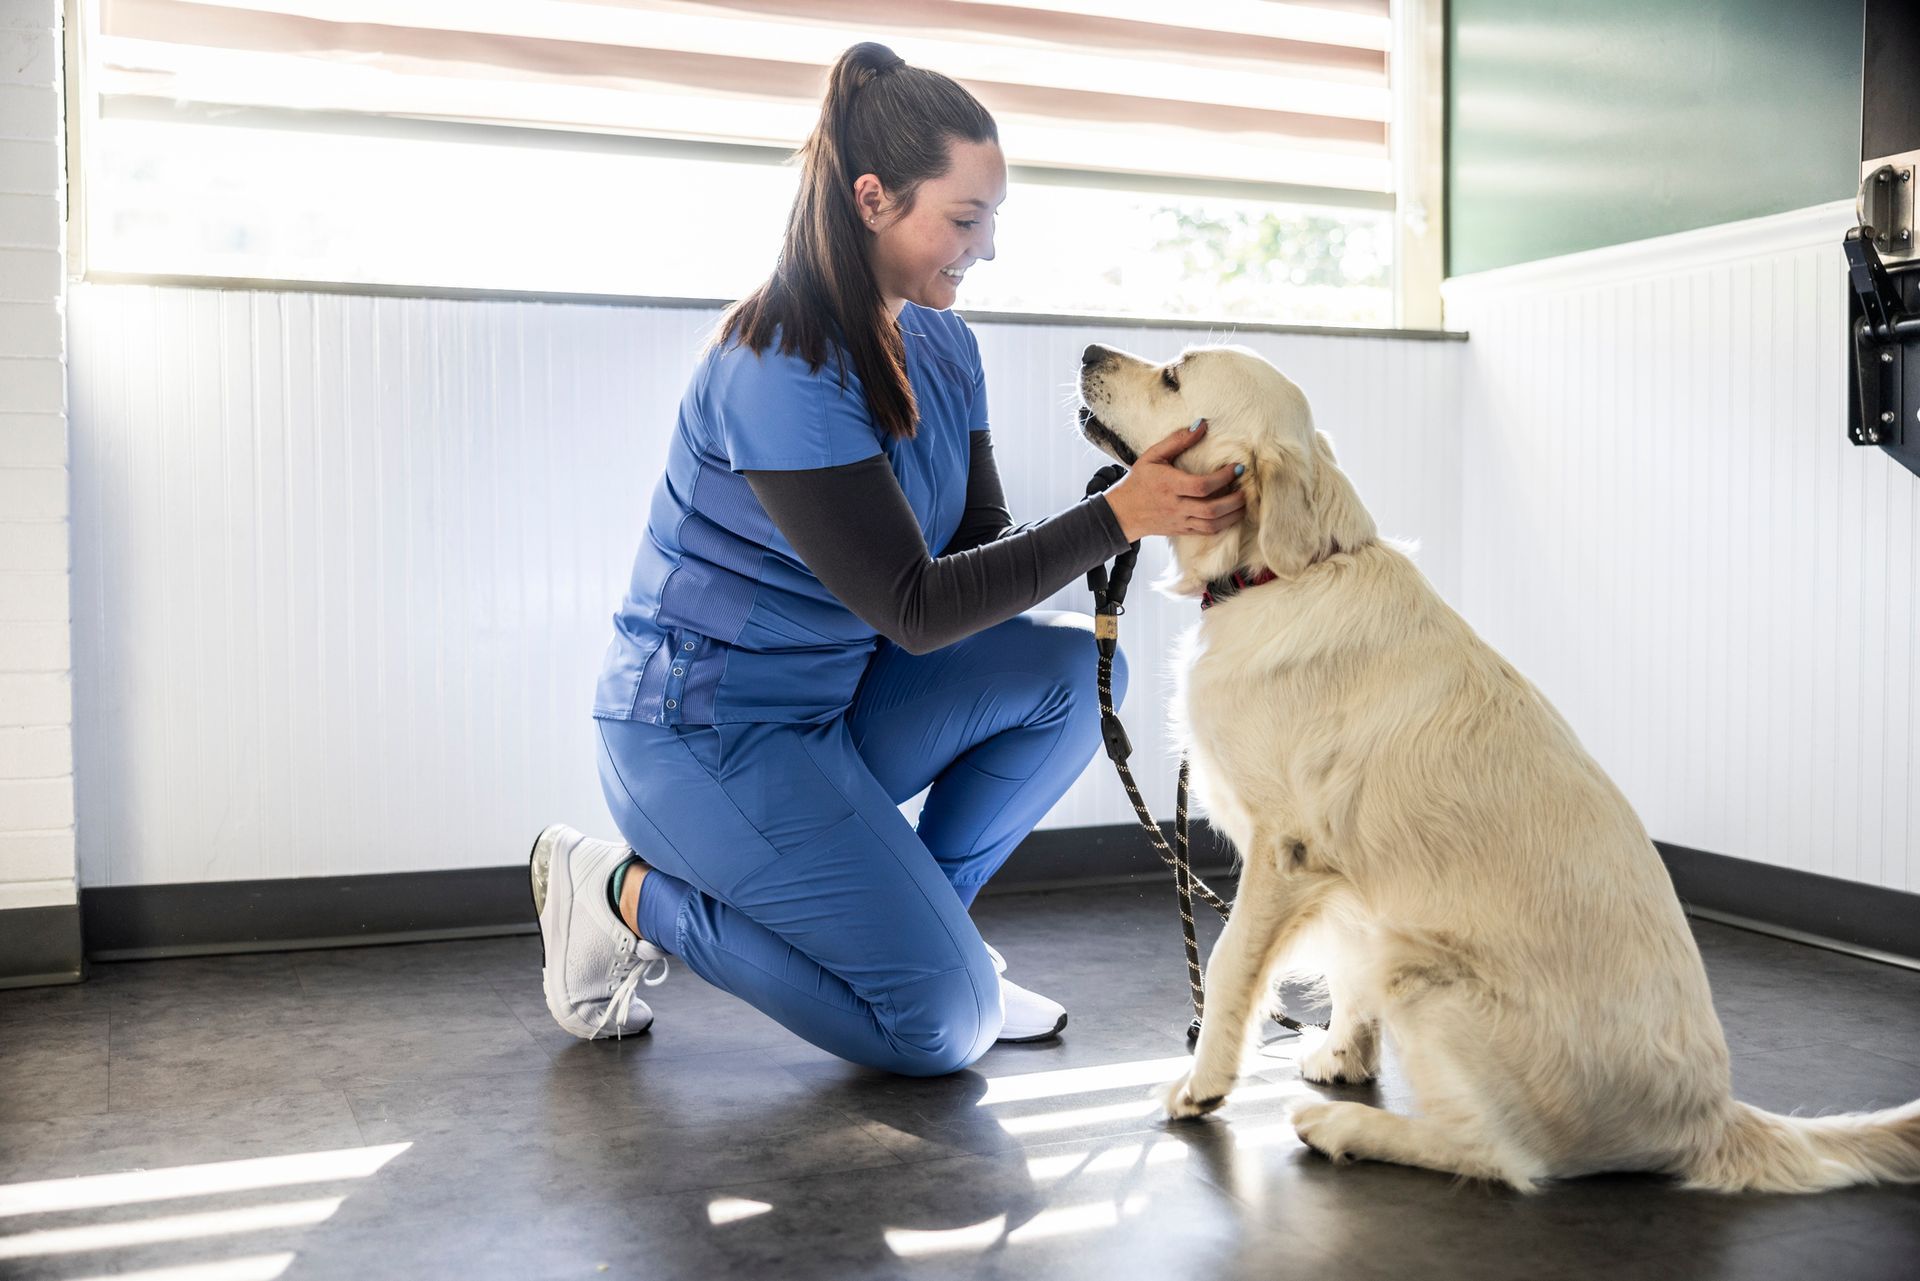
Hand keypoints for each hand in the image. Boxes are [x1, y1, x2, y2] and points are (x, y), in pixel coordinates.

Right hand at [1102, 420, 1245, 542]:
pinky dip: (1223, 524)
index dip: (1223, 477)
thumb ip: (1177, 440)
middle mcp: (1176, 506)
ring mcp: (1180, 521)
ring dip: (1233, 515)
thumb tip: (1202, 424)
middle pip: (1211, 509)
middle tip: (1245, 489)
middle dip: (1234, 500)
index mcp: (1169, 485)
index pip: (1202, 486)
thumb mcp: (1153, 455)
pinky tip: (1231, 514)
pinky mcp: (1182, 531)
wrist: (1123, 513)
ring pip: (1212, 524)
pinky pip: (1207, 532)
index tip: (1237, 468)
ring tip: (1243, 503)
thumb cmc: (1139, 480)